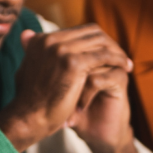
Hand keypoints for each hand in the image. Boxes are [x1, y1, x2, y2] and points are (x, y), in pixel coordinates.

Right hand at [0, 27, 133, 152]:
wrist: (27, 121)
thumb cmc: (29, 100)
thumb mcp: (27, 68)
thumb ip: (32, 50)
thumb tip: (27, 35)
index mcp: (41, 40)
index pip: (78, 31)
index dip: (95, 40)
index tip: (106, 50)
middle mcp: (50, 40)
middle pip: (90, 33)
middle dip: (108, 43)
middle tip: (120, 55)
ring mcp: (60, 50)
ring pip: (99, 42)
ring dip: (116, 50)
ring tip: (125, 62)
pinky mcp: (72, 63)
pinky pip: (103, 56)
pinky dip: (117, 59)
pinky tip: (125, 67)